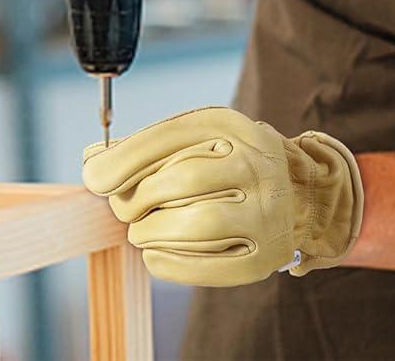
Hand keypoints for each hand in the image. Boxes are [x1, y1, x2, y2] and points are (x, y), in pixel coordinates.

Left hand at [81, 106, 362, 286]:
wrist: (301, 193)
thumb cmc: (233, 162)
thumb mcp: (199, 137)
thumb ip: (148, 147)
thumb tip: (93, 159)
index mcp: (232, 127)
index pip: (170, 137)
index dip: (124, 159)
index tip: (94, 176)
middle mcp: (253, 165)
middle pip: (179, 182)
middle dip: (137, 198)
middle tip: (122, 206)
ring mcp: (264, 213)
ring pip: (194, 225)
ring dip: (151, 232)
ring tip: (140, 230)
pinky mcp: (264, 257)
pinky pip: (207, 267)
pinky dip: (169, 263)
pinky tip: (154, 254)